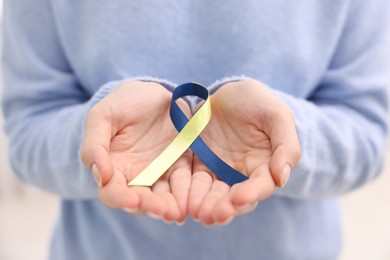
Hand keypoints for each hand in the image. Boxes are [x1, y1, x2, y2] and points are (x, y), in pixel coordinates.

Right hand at [81, 81, 191, 222]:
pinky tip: (193, 201)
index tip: (132, 200)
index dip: (120, 199)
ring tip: (179, 212)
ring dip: (170, 207)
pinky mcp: (180, 165)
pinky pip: (184, 182)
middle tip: (165, 211)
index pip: (112, 192)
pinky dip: (187, 193)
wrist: (151, 93)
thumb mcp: (102, 117)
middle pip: (140, 201)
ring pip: (163, 197)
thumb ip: (94, 145)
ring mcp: (159, 173)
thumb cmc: (122, 104)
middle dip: (151, 208)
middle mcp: (135, 177)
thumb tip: (100, 176)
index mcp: (113, 168)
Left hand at [188, 80, 300, 225]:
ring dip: (206, 206)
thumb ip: (286, 145)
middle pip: (236, 198)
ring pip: (214, 194)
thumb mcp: (276, 115)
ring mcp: (220, 170)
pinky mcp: (200, 164)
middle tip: (213, 216)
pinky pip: (194, 180)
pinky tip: (184, 202)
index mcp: (265, 165)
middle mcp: (243, 173)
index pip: (261, 185)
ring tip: (197, 213)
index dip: (251, 193)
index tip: (238, 198)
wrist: (228, 91)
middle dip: (225, 208)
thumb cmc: (257, 101)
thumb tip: (282, 179)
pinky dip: (190, 192)